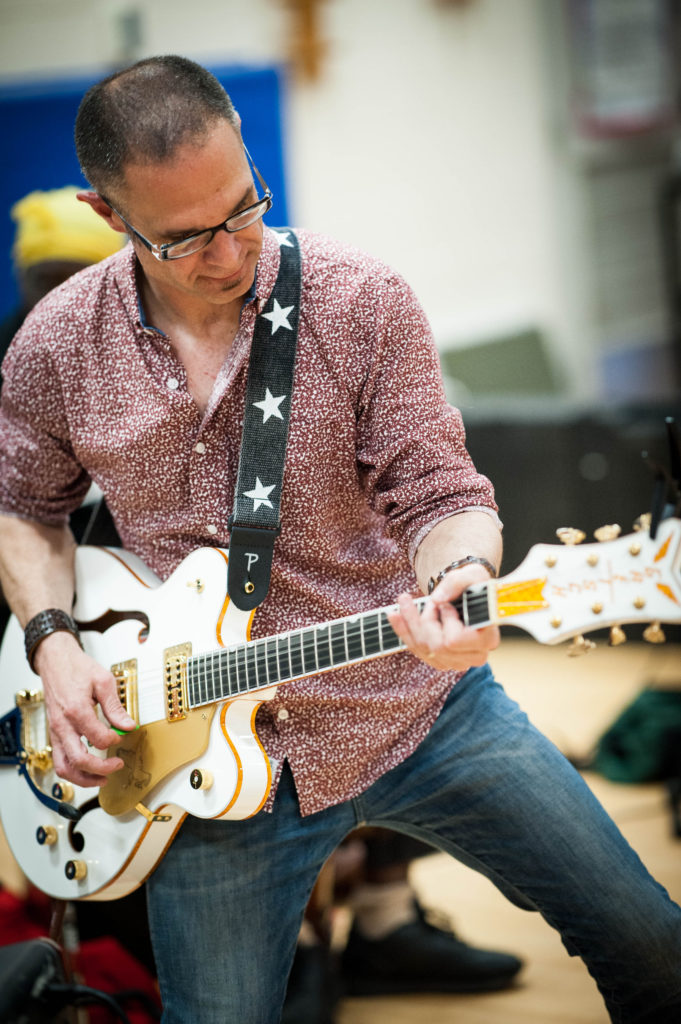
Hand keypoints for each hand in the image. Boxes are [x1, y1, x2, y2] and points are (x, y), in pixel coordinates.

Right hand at [34, 631, 135, 786]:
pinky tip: (87, 771)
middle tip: (117, 765)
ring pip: (64, 767)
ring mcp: (55, 732)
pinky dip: (72, 771)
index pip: (98, 738)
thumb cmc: (77, 668)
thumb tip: (129, 725)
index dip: (115, 740)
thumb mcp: (103, 681)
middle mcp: (62, 725)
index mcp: (76, 710)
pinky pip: (59, 760)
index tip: (123, 736)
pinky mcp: (53, 734)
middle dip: (101, 769)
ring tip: (102, 778)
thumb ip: (115, 707)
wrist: (55, 661)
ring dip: (83, 778)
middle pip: (79, 760)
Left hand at [387, 564, 499, 670]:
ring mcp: (458, 662)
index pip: (454, 640)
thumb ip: (456, 583)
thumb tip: (438, 600)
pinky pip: (417, 650)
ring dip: (411, 623)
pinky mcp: (443, 661)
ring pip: (424, 649)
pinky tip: (394, 615)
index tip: (445, 604)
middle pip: (436, 646)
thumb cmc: (473, 584)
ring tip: (407, 601)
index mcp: (488, 638)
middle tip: (430, 601)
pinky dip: (403, 631)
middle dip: (426, 620)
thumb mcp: (470, 575)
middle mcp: (476, 655)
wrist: (469, 592)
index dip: (444, 620)